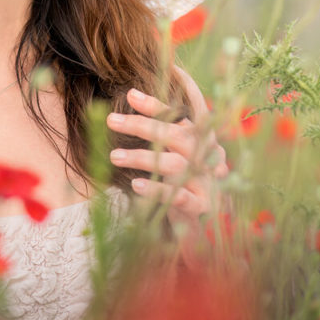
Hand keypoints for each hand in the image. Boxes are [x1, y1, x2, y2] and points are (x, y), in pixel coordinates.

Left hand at [106, 66, 228, 225]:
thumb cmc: (184, 182)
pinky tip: (136, 185)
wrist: (208, 226)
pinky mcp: (201, 206)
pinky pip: (179, 196)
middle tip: (111, 120)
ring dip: (141, 157)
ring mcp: (206, 181)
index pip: (180, 115)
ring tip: (113, 156)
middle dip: (141, 125)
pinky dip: (157, 190)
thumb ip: (162, 130)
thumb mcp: (175, 154)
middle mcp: (206, 156)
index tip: (130, 93)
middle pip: (174, 134)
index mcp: (199, 139)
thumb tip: (130, 95)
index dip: (157, 104)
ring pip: (174, 163)